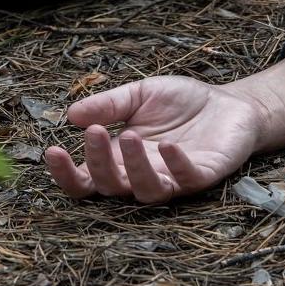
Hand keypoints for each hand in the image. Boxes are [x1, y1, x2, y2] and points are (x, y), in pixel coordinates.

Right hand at [45, 76, 267, 202]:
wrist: (231, 103)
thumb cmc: (183, 103)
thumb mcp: (140, 94)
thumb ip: (109, 104)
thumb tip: (71, 114)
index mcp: (120, 159)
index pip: (86, 179)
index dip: (66, 173)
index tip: (53, 150)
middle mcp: (142, 175)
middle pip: (110, 187)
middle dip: (97, 162)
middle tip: (94, 132)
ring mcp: (172, 180)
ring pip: (145, 191)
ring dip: (133, 168)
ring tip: (127, 135)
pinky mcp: (202, 177)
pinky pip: (185, 180)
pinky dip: (175, 165)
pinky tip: (167, 145)